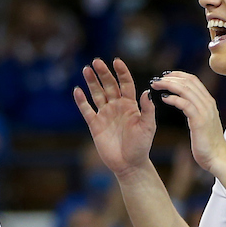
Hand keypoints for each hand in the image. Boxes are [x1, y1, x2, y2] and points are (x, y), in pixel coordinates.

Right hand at [75, 58, 157, 177]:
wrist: (129, 164)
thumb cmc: (141, 146)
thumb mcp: (148, 127)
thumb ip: (148, 110)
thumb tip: (146, 92)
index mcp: (130, 105)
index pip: (125, 83)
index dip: (121, 72)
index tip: (117, 61)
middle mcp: (117, 106)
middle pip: (109, 85)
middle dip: (103, 73)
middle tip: (97, 62)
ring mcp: (105, 114)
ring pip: (97, 94)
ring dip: (92, 82)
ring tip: (86, 69)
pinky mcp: (95, 124)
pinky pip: (87, 110)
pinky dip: (81, 101)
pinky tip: (77, 91)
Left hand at [150, 72, 225, 173]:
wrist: (217, 157)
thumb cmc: (207, 143)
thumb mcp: (202, 121)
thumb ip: (196, 110)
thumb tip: (184, 102)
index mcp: (208, 102)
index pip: (193, 80)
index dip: (178, 75)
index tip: (164, 76)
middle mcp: (207, 103)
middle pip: (188, 81)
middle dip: (170, 78)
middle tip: (156, 80)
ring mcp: (205, 111)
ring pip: (185, 89)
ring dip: (168, 85)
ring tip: (156, 85)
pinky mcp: (199, 120)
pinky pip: (184, 104)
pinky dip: (173, 99)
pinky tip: (163, 98)